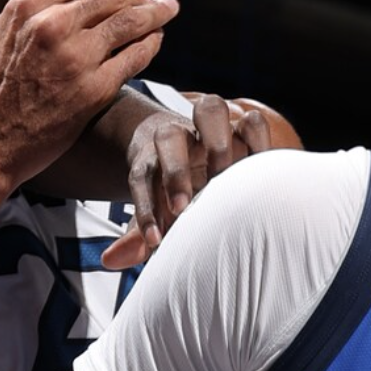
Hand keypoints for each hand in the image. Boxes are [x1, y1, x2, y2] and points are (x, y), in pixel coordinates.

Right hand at [0, 0, 177, 194]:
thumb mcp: (3, 33)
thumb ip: (40, 2)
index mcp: (28, 7)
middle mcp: (52, 26)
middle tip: (155, 0)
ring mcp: (76, 58)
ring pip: (130, 23)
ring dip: (155, 15)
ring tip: (166, 13)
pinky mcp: (94, 90)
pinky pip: (135, 58)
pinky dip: (151, 45)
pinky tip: (155, 42)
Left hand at [102, 94, 275, 269]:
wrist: (201, 162)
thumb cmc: (176, 197)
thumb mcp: (158, 216)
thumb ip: (138, 237)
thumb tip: (110, 260)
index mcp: (153, 159)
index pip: (141, 177)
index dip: (145, 208)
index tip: (155, 239)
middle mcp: (181, 139)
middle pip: (168, 136)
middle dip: (174, 170)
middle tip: (183, 207)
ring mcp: (213, 131)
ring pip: (209, 110)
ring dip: (217, 142)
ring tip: (225, 179)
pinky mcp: (243, 130)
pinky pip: (252, 122)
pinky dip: (258, 141)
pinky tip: (260, 174)